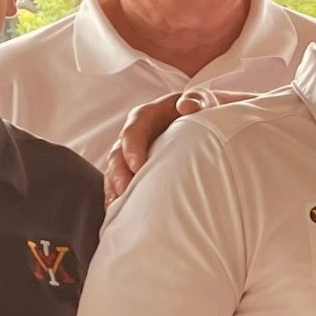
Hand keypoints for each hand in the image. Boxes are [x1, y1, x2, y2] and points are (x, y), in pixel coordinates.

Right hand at [102, 88, 219, 202]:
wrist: (200, 119)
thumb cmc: (200, 110)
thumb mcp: (200, 101)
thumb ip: (197, 100)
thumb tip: (188, 106)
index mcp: (146, 117)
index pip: (133, 131)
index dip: (132, 147)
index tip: (136, 165)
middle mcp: (133, 137)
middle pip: (118, 155)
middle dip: (118, 174)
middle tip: (124, 192)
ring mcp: (131, 155)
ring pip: (115, 172)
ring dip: (115, 190)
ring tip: (116, 210)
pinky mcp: (134, 170)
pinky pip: (120, 184)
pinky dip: (119, 199)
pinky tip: (119, 216)